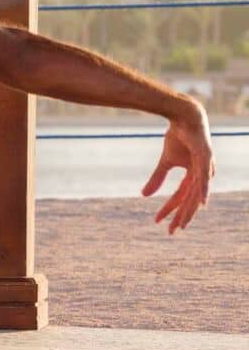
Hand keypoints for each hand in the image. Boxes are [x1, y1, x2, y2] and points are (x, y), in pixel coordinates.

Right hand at [144, 102, 215, 234]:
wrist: (184, 117)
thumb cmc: (178, 137)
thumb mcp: (164, 161)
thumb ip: (157, 178)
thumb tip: (144, 196)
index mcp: (193, 176)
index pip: (180, 197)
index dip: (169, 209)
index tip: (157, 221)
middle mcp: (202, 175)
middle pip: (190, 201)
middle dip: (180, 216)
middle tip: (172, 231)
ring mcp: (205, 168)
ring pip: (196, 194)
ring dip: (189, 210)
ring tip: (183, 223)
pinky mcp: (205, 159)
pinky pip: (204, 179)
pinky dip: (203, 191)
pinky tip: (202, 203)